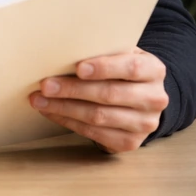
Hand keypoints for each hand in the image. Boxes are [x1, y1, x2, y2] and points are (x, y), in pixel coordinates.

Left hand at [29, 47, 168, 153]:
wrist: (142, 99)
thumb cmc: (124, 71)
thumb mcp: (123, 56)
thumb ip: (106, 53)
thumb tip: (67, 52)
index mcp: (155, 70)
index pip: (131, 68)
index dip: (104, 68)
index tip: (78, 68)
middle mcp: (154, 99)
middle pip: (110, 94)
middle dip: (73, 90)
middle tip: (46, 85)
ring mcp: (144, 124)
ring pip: (98, 117)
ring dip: (64, 108)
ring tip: (40, 100)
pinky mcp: (130, 143)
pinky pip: (94, 133)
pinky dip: (69, 122)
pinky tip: (53, 112)